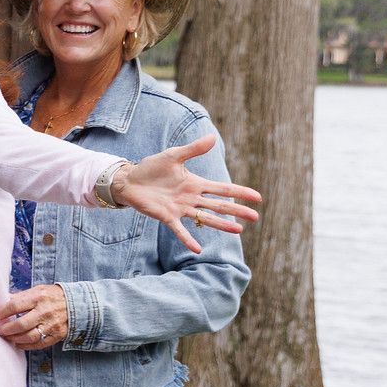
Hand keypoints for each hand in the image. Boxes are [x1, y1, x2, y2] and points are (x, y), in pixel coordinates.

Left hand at [0, 283, 70, 351]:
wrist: (78, 303)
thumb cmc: (53, 296)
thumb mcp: (38, 290)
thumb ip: (21, 296)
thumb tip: (3, 300)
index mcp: (38, 297)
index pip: (15, 306)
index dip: (2, 312)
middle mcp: (44, 311)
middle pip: (21, 324)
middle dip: (7, 329)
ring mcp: (52, 324)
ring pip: (30, 336)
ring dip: (15, 339)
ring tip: (8, 337)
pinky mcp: (57, 335)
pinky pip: (39, 344)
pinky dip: (27, 346)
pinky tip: (19, 344)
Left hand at [114, 134, 261, 252]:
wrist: (129, 180)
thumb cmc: (151, 168)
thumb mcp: (173, 156)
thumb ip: (193, 149)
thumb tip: (212, 136)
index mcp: (195, 184)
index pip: (222, 189)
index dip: (240, 192)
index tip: (257, 197)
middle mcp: (191, 198)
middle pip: (219, 205)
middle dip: (237, 211)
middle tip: (255, 217)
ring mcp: (181, 208)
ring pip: (205, 218)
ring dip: (222, 225)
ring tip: (239, 231)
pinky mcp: (167, 216)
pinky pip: (180, 230)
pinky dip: (188, 239)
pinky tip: (198, 249)